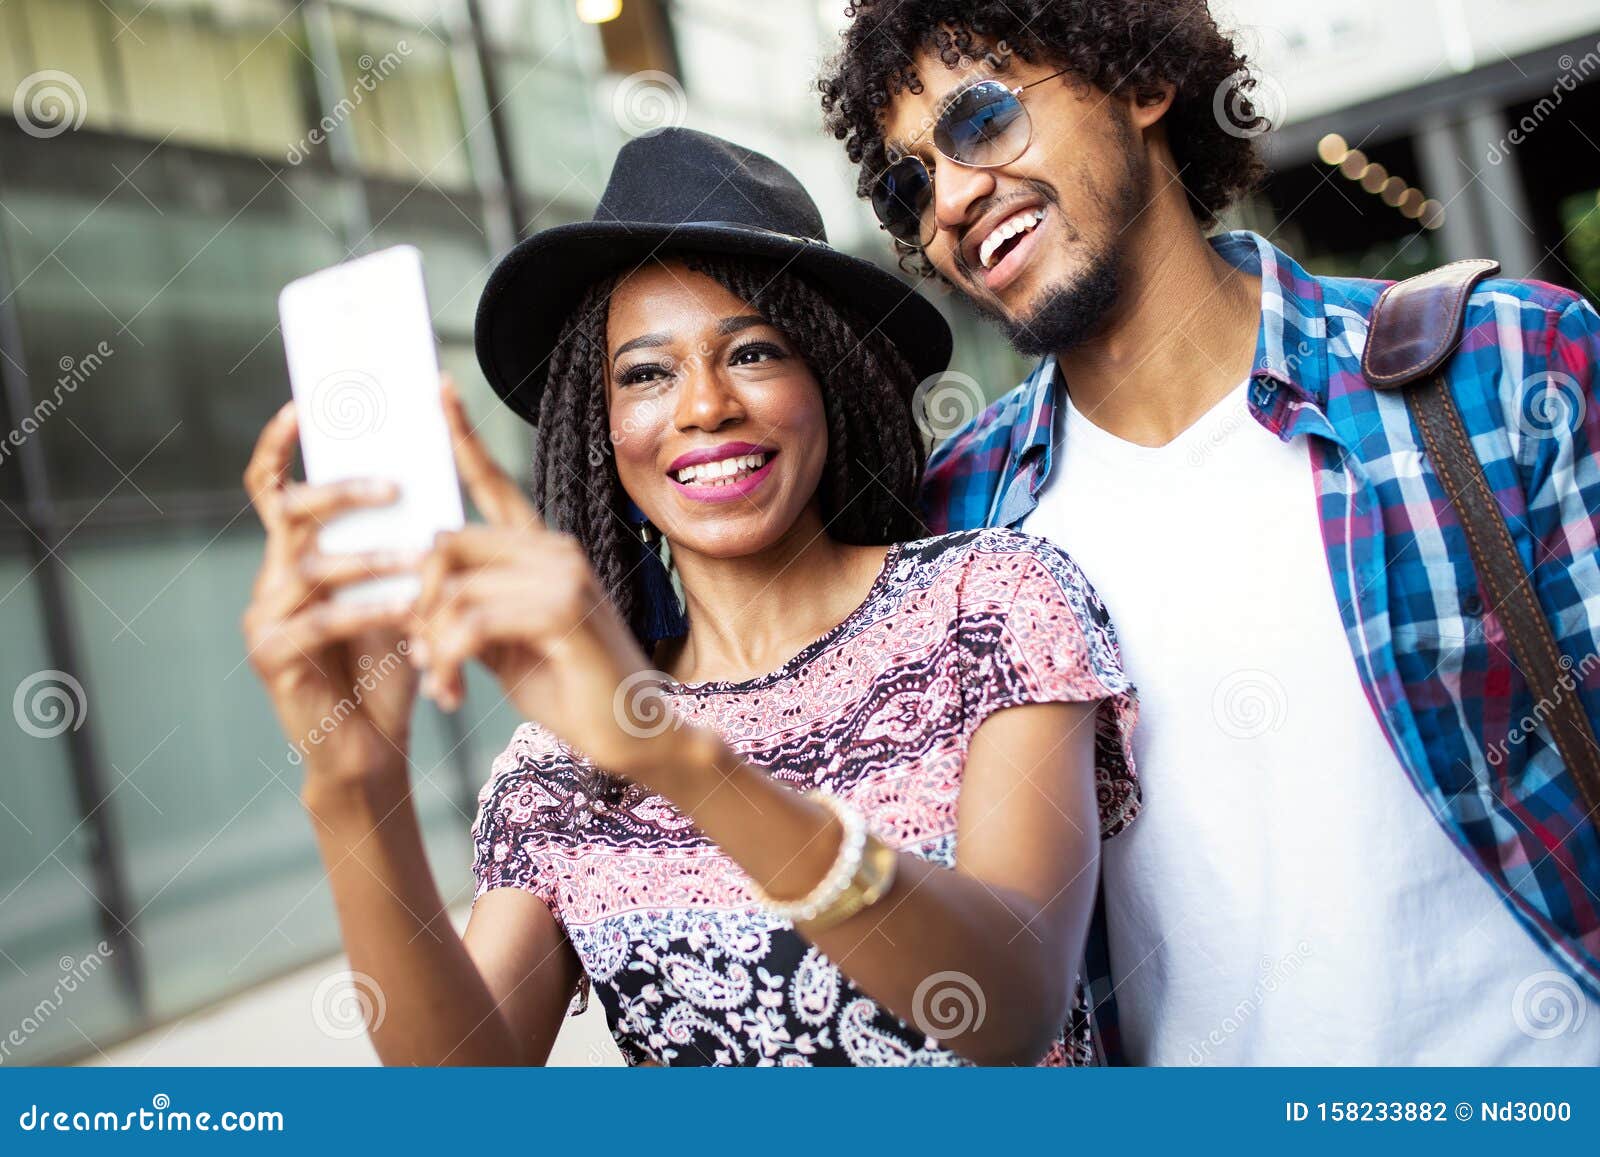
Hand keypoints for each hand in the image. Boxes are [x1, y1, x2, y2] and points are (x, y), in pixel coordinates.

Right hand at [240, 402, 421, 785]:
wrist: (372, 745)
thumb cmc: (388, 665)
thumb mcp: (398, 593)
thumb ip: (398, 545)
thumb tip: (425, 478)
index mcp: (295, 558)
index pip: (273, 490)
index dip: (278, 446)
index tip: (303, 406)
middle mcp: (272, 581)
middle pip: (290, 512)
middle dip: (341, 492)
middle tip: (394, 486)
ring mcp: (266, 618)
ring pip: (312, 566)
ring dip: (371, 558)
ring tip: (420, 557)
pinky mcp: (274, 657)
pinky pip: (322, 620)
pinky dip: (370, 610)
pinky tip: (407, 610)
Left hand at [409, 380, 693, 785]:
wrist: (635, 733)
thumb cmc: (571, 690)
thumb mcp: (505, 646)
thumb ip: (466, 610)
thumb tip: (416, 595)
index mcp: (542, 551)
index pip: (494, 484)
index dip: (463, 437)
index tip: (436, 388)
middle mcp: (554, 550)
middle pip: (446, 543)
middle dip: (413, 603)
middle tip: (415, 655)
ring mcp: (562, 575)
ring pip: (451, 588)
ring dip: (429, 645)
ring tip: (437, 685)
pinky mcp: (562, 610)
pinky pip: (470, 620)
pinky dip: (446, 661)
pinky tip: (451, 694)